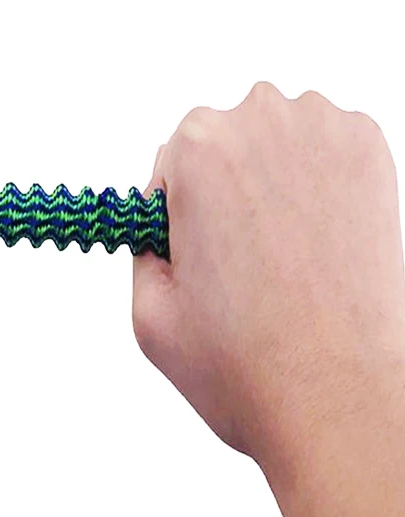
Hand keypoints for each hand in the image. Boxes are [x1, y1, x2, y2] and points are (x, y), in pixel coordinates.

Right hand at [132, 82, 404, 463]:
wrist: (337, 394)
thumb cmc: (244, 360)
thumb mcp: (150, 310)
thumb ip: (142, 248)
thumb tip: (160, 229)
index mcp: (198, 150)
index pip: (173, 158)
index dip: (179, 206)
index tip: (197, 242)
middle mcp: (262, 121)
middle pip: (225, 139)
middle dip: (225, 186)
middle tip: (238, 251)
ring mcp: (326, 132)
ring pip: (276, 137)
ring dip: (271, 177)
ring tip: (281, 249)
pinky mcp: (373, 152)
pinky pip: (326, 147)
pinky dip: (319, 180)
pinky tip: (318, 235)